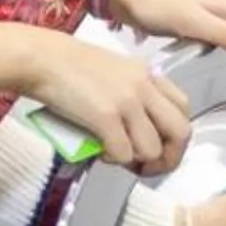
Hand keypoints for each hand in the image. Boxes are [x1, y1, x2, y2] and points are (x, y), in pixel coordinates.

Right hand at [22, 31, 190, 176]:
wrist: (41, 59)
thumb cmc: (68, 67)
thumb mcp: (114, 71)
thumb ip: (133, 95)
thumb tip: (138, 132)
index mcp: (148, 74)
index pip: (184, 109)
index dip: (175, 136)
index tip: (159, 148)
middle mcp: (144, 86)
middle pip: (181, 132)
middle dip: (168, 158)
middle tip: (146, 167)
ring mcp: (127, 101)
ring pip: (152, 149)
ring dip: (135, 160)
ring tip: (115, 154)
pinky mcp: (106, 116)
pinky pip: (124, 153)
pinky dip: (113, 160)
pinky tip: (98, 151)